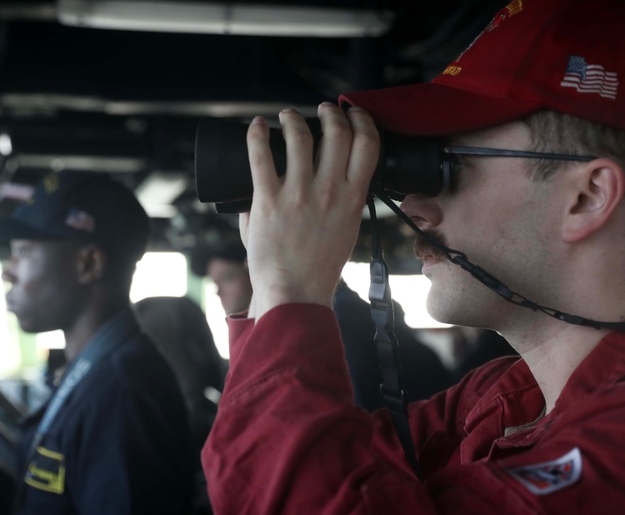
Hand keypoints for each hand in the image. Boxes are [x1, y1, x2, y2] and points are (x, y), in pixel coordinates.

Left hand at [240, 102, 379, 318]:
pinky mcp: (268, 202)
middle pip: (337, 133)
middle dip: (329, 113)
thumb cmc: (317, 270)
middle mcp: (329, 192)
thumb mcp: (343, 233)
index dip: (362, 121)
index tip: (352, 113)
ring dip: (292, 119)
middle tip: (319, 110)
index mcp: (352, 199)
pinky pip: (261, 157)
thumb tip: (323, 184)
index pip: (367, 145)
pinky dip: (257, 135)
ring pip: (300, 137)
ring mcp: (298, 195)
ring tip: (286, 116)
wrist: (295, 294)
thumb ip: (336, 206)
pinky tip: (256, 126)